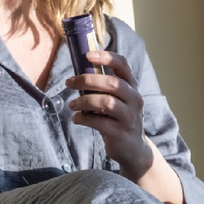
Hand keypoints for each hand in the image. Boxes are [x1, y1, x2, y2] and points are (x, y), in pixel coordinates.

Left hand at [67, 49, 152, 179]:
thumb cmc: (118, 117)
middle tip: (69, 82)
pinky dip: (84, 118)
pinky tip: (77, 118)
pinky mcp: (121, 133)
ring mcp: (130, 116)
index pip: (123, 64)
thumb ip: (103, 85)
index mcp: (131, 85)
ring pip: (106, 102)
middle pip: (112, 83)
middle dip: (87, 80)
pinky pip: (99, 122)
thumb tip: (77, 71)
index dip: (106, 57)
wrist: (133, 148)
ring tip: (72, 105)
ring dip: (84, 101)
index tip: (87, 55)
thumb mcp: (117, 98)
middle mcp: (134, 98)